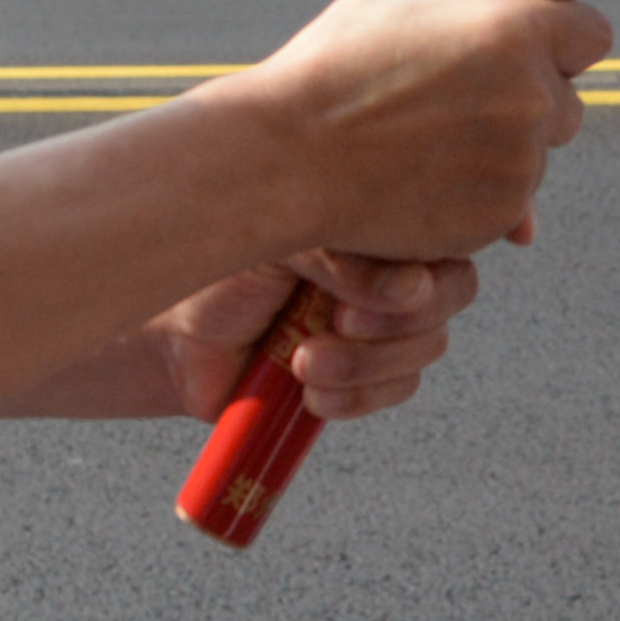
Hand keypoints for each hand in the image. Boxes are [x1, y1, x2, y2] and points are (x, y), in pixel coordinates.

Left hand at [154, 248, 481, 423]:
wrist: (173, 341)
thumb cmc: (218, 274)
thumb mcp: (278, 243)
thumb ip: (340, 255)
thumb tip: (409, 288)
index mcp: (370, 224)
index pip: (439, 235)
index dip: (430, 264)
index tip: (366, 293)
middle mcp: (384, 271)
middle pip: (447, 295)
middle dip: (394, 321)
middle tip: (336, 322)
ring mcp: (377, 327)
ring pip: (424, 348)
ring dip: (365, 362)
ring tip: (303, 361)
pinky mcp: (362, 378)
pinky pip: (396, 390)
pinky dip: (356, 396)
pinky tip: (308, 391)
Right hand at [221, 0, 606, 259]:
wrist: (290, 157)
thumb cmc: (332, 65)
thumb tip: (474, 4)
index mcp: (518, 32)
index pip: (594, 35)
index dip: (566, 40)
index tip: (542, 48)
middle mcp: (533, 100)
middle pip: (570, 103)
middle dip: (532, 102)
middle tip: (468, 103)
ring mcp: (519, 166)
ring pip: (535, 158)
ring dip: (500, 153)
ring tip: (427, 144)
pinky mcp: (495, 219)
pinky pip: (507, 205)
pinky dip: (477, 195)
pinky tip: (422, 179)